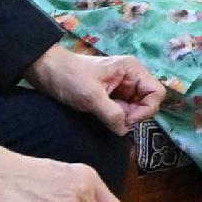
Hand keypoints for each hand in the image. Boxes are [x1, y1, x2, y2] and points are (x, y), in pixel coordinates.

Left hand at [34, 41, 168, 132]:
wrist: (45, 70)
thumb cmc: (69, 77)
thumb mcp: (91, 96)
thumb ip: (112, 114)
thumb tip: (124, 131)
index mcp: (132, 70)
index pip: (156, 93)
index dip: (146, 110)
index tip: (126, 119)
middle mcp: (131, 77)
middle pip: (147, 103)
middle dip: (133, 115)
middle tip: (113, 119)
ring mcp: (122, 87)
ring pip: (135, 110)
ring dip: (123, 118)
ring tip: (104, 116)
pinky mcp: (111, 96)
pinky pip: (122, 111)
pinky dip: (116, 118)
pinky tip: (101, 116)